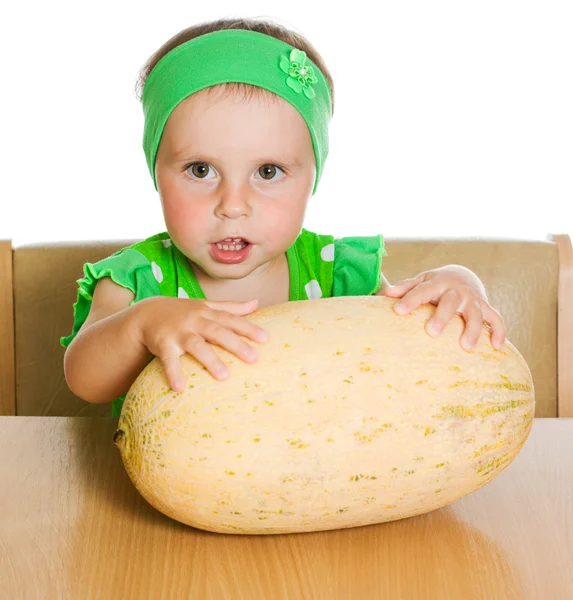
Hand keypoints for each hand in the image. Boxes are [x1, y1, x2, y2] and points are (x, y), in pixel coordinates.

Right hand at [133, 297, 268, 391]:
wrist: (147, 313)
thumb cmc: (184, 312)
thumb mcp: (206, 306)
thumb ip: (231, 307)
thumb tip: (256, 303)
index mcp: (208, 313)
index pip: (231, 320)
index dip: (248, 328)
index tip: (265, 338)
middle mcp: (195, 321)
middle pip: (217, 332)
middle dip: (235, 344)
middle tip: (253, 358)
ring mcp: (178, 333)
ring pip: (196, 345)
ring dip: (209, 360)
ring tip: (224, 376)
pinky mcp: (163, 345)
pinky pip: (168, 361)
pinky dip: (173, 373)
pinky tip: (180, 388)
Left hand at [383, 265, 505, 351]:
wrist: (463, 275)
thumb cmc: (434, 284)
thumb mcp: (421, 282)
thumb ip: (405, 287)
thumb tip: (386, 293)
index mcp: (437, 283)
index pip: (422, 290)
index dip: (410, 300)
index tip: (398, 310)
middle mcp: (457, 290)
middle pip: (450, 302)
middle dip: (443, 316)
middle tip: (432, 332)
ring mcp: (473, 299)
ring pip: (476, 314)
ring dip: (473, 330)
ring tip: (466, 348)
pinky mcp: (486, 308)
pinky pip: (496, 320)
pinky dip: (499, 332)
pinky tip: (497, 348)